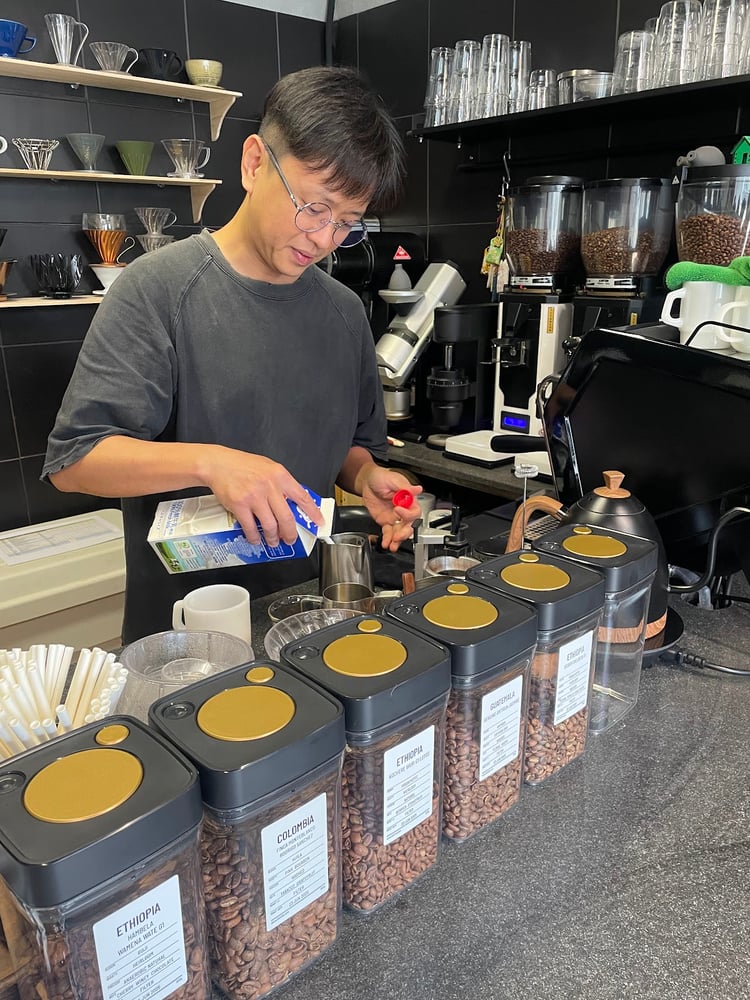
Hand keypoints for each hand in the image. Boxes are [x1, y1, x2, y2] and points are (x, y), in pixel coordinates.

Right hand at [204, 447, 322, 546]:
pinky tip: (255, 539)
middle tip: (291, 539)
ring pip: (270, 525)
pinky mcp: (239, 505)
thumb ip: (281, 483)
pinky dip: (254, 537)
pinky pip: (250, 527)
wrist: (218, 464)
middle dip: (290, 533)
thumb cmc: (242, 465)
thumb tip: (294, 500)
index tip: (318, 522)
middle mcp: (269, 486)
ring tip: (273, 541)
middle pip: (287, 517)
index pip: (302, 497)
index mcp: (280, 475)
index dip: (313, 512)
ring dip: (273, 538)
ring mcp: (254, 497)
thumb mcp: (268, 467)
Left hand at [355, 464, 422, 551]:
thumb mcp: (393, 479)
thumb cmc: (381, 477)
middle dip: (405, 533)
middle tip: (398, 536)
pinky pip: (389, 533)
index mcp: (408, 500)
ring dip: (397, 540)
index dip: (408, 514)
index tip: (397, 510)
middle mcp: (404, 510)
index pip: (414, 511)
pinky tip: (386, 543)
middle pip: (410, 525)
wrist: (367, 482)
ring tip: (392, 544)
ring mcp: (395, 517)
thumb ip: (405, 486)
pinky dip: (388, 539)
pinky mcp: (386, 522)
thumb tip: (417, 489)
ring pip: (400, 532)